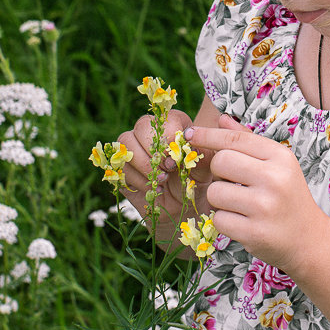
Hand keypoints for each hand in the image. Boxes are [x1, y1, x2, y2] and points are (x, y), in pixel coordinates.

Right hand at [117, 109, 207, 244]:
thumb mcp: (209, 167)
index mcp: (176, 123)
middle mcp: (153, 132)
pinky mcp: (124, 168)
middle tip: (168, 170)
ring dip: (144, 164)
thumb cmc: (200, 182)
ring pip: (126, 142)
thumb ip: (205, 150)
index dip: (169, 139)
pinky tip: (154, 189)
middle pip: (141, 125)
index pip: (165, 119)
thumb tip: (192, 136)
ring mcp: (136, 149)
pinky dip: (136, 179)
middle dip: (154, 149)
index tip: (178, 159)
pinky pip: (120, 165)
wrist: (185, 210)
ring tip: (162, 181)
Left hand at [187, 126, 324, 270]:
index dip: (208, 135)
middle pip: (220, 161)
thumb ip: (248, 140)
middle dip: (217, 171)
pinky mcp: (254, 232)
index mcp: (280, 156)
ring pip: (215, 192)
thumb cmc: (287, 195)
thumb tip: (222, 119)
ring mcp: (264, 207)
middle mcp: (274, 178)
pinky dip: (224, 220)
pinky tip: (242, 221)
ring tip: (238, 204)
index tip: (190, 133)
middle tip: (231, 181)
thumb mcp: (276, 163)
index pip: (236, 139)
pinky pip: (218, 219)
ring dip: (219, 199)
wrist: (307, 238)